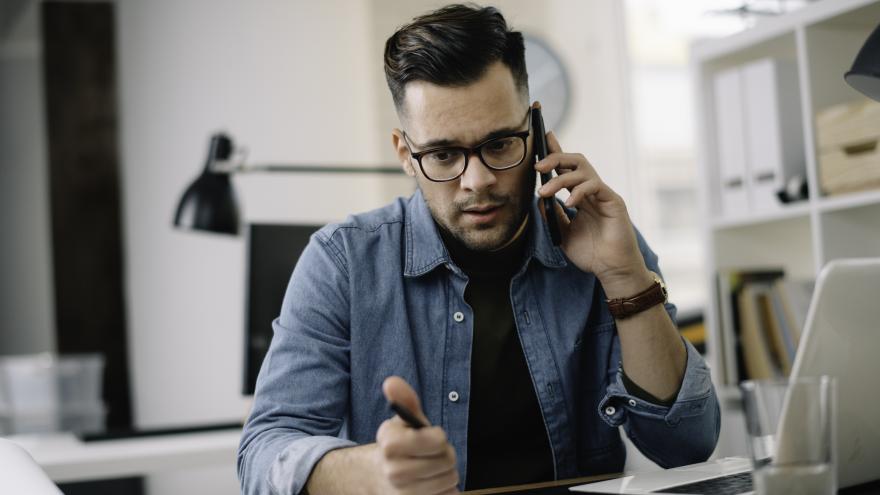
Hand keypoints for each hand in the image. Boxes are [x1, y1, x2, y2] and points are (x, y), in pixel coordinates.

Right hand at [374, 376, 459, 494]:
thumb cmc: (400, 446)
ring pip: (450, 479)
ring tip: (430, 469)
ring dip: (446, 473)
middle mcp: (394, 471)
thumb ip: (404, 400)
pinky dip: (445, 490)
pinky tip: (431, 484)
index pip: (438, 440)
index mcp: (390, 443)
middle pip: (447, 460)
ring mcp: (403, 493)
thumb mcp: (402, 422)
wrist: (380, 478)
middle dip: (445, 455)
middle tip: (431, 454)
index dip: (438, 437)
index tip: (430, 436)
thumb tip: (391, 382)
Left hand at [534, 130, 650, 295]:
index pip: (567, 169)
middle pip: (575, 162)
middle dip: (555, 157)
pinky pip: (595, 186)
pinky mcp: (613, 201)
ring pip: (583, 171)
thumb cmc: (591, 254)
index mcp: (580, 197)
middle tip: (537, 166)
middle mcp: (592, 191)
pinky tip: (569, 204)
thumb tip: (539, 198)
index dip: (556, 151)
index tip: (544, 136)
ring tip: (545, 192)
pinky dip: (579, 191)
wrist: (612, 270)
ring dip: (560, 179)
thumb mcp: (563, 233)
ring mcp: (603, 195)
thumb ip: (552, 215)